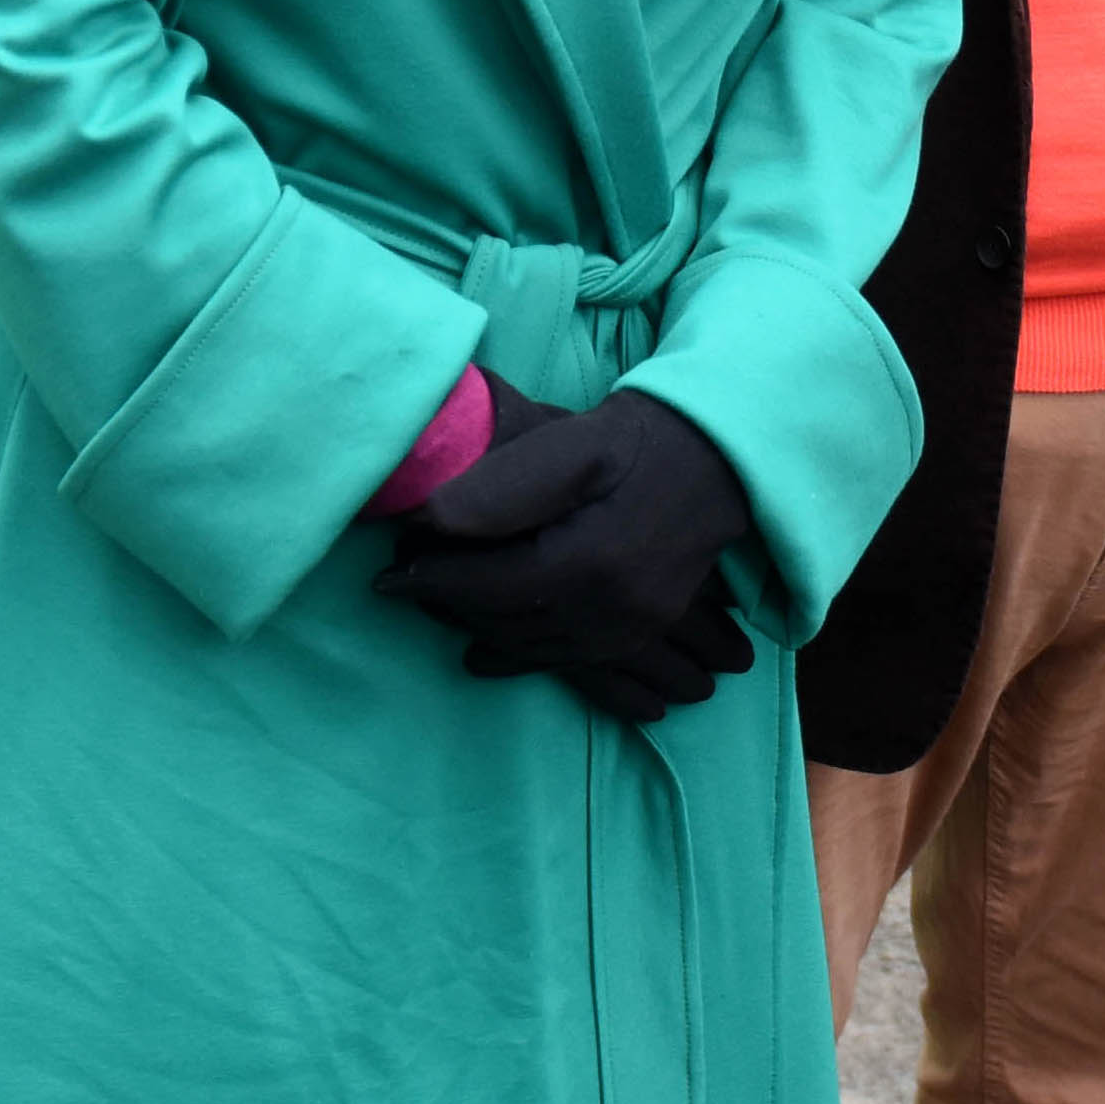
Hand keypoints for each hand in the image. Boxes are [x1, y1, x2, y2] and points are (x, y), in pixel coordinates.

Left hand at [372, 391, 761, 725]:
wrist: (720, 462)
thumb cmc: (640, 443)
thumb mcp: (574, 445)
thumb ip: (503, 485)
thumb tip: (430, 520)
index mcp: (587, 564)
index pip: (487, 586)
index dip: (430, 580)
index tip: (384, 575)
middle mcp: (608, 613)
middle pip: (503, 621)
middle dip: (447, 604)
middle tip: (401, 585)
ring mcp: (626, 631)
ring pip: (529, 645)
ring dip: (477, 628)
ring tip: (433, 607)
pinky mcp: (636, 634)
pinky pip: (565, 661)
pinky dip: (517, 655)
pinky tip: (484, 653)